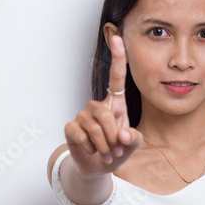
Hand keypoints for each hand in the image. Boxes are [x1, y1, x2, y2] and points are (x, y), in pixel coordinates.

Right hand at [64, 34, 142, 176]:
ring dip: (104, 146)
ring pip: (94, 128)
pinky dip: (90, 148)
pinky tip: (92, 151)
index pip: (116, 78)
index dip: (117, 58)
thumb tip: (123, 134)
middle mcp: (97, 106)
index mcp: (115, 105)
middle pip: (105, 114)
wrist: (97, 167)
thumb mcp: (131, 147)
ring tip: (107, 154)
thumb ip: (134, 140)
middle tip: (116, 152)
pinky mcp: (71, 127)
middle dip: (113, 137)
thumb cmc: (116, 151)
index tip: (118, 38)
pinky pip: (81, 136)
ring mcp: (82, 116)